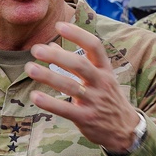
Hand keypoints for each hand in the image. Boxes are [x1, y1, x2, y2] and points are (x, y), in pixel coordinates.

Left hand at [27, 21, 141, 152]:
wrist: (125, 129)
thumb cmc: (107, 98)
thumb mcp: (99, 78)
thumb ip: (75, 63)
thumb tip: (50, 46)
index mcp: (105, 70)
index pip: (94, 46)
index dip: (78, 34)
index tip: (59, 25)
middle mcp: (101, 83)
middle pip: (80, 65)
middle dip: (57, 56)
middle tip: (36, 49)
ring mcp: (94, 101)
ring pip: (70, 86)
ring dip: (48, 76)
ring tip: (29, 68)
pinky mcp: (87, 118)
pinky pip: (66, 109)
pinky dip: (50, 103)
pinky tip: (35, 96)